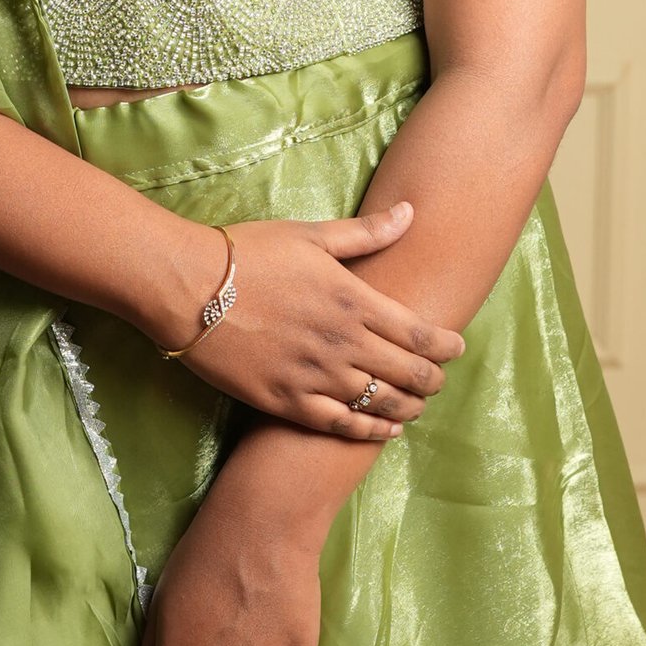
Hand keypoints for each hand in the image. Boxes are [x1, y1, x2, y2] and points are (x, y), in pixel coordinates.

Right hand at [146, 203, 464, 440]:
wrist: (189, 287)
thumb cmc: (248, 253)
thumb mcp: (310, 234)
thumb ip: (366, 233)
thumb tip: (411, 213)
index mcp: (352, 300)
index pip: (418, 334)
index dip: (444, 346)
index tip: (456, 348)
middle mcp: (342, 343)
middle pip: (407, 374)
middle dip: (431, 380)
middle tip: (439, 380)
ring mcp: (315, 376)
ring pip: (380, 404)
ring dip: (406, 408)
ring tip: (416, 407)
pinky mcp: (287, 401)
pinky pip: (340, 426)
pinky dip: (369, 432)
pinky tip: (383, 431)